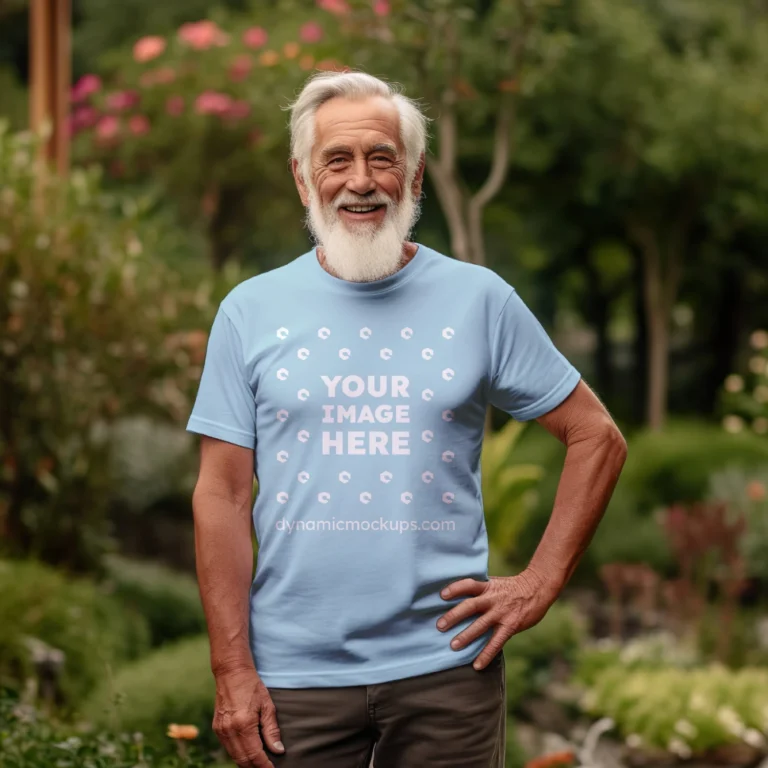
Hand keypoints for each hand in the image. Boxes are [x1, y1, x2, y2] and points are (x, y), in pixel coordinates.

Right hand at [212, 665, 284, 767]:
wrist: (232, 673)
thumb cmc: (252, 686)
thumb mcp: (267, 705)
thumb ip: (272, 730)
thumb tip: (278, 750)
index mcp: (244, 724)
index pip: (255, 755)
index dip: (265, 765)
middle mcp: (229, 730)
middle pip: (243, 760)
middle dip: (256, 767)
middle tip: (268, 767)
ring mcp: (221, 730)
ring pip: (234, 756)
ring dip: (247, 762)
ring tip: (260, 762)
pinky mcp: (216, 728)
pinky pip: (228, 748)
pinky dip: (238, 754)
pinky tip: (248, 752)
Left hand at [436, 569, 557, 669]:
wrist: (538, 588)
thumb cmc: (512, 587)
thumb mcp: (495, 584)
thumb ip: (481, 591)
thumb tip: (459, 599)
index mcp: (487, 586)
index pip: (468, 585)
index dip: (455, 589)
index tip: (441, 595)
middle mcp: (492, 598)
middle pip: (470, 606)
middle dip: (454, 616)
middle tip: (439, 626)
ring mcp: (501, 612)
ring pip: (480, 625)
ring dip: (466, 636)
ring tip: (453, 646)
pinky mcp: (510, 626)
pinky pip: (496, 642)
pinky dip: (486, 654)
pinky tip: (477, 666)